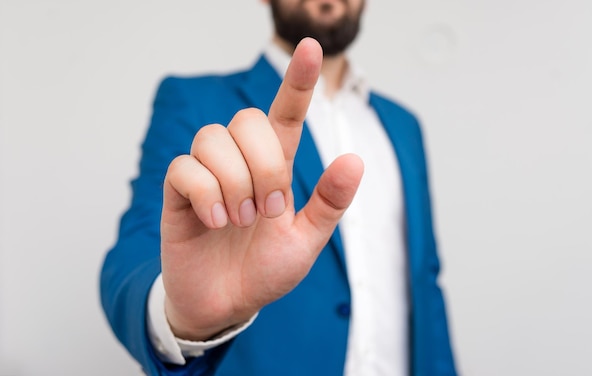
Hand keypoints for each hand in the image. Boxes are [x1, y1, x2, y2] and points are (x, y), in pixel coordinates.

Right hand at [160, 38, 363, 340]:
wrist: (225, 303)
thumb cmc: (265, 269)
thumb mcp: (305, 242)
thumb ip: (329, 204)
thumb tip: (355, 160)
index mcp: (276, 167)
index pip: (286, 114)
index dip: (298, 82)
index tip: (310, 48)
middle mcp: (241, 162)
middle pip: (247, 119)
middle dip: (264, 165)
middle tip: (270, 210)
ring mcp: (207, 174)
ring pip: (213, 138)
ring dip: (235, 184)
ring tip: (240, 221)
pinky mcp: (178, 191)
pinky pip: (185, 168)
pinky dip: (206, 195)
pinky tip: (214, 222)